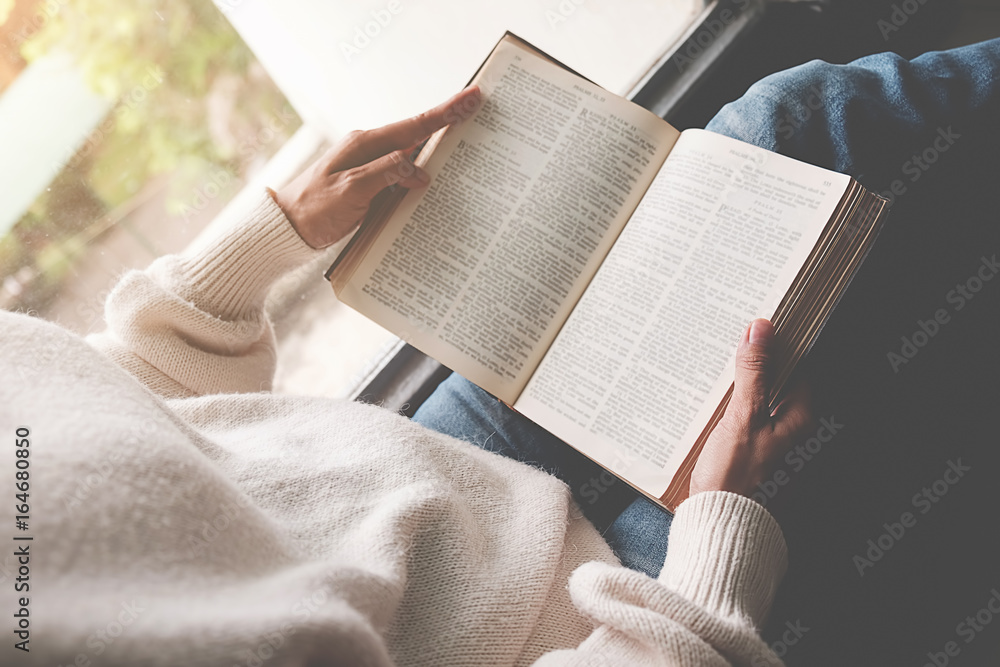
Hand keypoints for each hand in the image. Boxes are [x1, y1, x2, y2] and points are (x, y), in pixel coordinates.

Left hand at [272, 86, 481, 248]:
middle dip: (447, 122)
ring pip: (412, 154)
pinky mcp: (370, 184)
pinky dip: (421, 172)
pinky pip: (402, 174)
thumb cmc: (314, 209)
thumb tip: (419, 171)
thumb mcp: (352, 190)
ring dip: (436, 148)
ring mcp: (370, 167)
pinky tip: (434, 176)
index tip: (470, 97)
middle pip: (417, 134)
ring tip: (465, 137)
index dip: (446, 113)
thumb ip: (386, 174)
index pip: (415, 126)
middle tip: (475, 108)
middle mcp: (369, 150)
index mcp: (366, 144)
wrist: (287, 228)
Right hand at [689, 319, 811, 504]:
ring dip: (738, 389)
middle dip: (754, 366)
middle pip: (777, 385)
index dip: (778, 346)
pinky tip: (708, 409)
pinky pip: (744, 424)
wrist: (720, 525)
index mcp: (800, 420)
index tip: (756, 328)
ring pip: (758, 404)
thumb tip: (761, 330)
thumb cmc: (736, 478)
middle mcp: (792, 434)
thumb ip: (753, 373)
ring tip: (713, 374)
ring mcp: (772, 448)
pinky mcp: (752, 460)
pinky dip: (730, 412)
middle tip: (729, 345)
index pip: (797, 368)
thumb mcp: (742, 417)